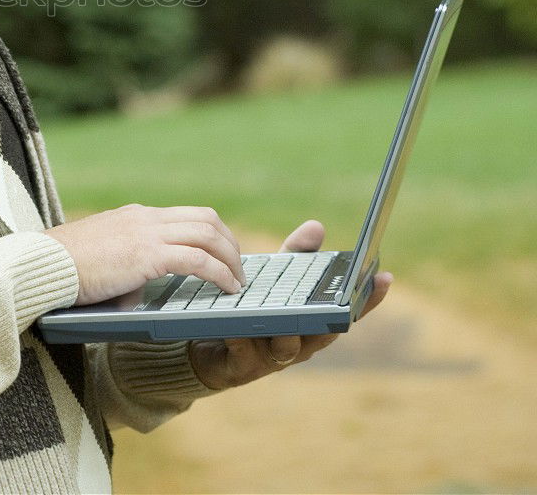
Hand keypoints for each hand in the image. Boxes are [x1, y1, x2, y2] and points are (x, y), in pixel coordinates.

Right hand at [45, 204, 244, 306]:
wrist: (43, 266)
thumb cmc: (64, 269)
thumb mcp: (102, 259)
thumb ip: (126, 266)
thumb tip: (139, 290)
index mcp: (135, 216)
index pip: (188, 215)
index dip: (213, 234)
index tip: (224, 255)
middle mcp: (145, 218)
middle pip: (206, 219)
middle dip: (230, 244)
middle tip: (239, 269)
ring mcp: (146, 233)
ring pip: (208, 234)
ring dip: (231, 258)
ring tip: (238, 281)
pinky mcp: (146, 255)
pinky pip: (197, 260)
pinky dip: (219, 273)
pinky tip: (227, 288)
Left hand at [187, 219, 392, 390]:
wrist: (207, 345)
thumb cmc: (251, 310)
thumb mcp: (273, 279)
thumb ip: (295, 255)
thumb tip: (317, 225)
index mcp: (311, 323)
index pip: (346, 312)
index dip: (368, 298)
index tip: (384, 276)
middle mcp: (299, 343)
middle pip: (325, 333)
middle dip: (336, 319)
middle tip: (344, 304)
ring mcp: (272, 357)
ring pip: (288, 348)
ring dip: (288, 333)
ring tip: (286, 319)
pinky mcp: (242, 366)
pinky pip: (244, 353)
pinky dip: (241, 338)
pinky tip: (236, 328)